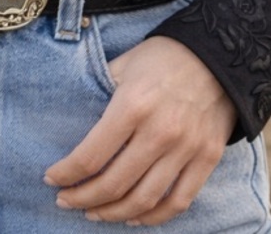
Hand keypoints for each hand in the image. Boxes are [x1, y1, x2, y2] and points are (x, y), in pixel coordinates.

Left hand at [44, 36, 237, 225]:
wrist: (219, 53)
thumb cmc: (164, 57)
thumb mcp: (125, 64)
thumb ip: (100, 93)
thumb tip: (77, 124)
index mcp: (133, 105)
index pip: (91, 155)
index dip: (66, 173)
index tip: (51, 178)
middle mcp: (160, 131)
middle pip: (113, 184)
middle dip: (82, 198)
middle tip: (66, 200)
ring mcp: (187, 149)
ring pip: (143, 200)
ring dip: (113, 213)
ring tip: (94, 213)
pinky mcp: (207, 159)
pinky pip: (178, 202)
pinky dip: (153, 217)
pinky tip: (134, 216)